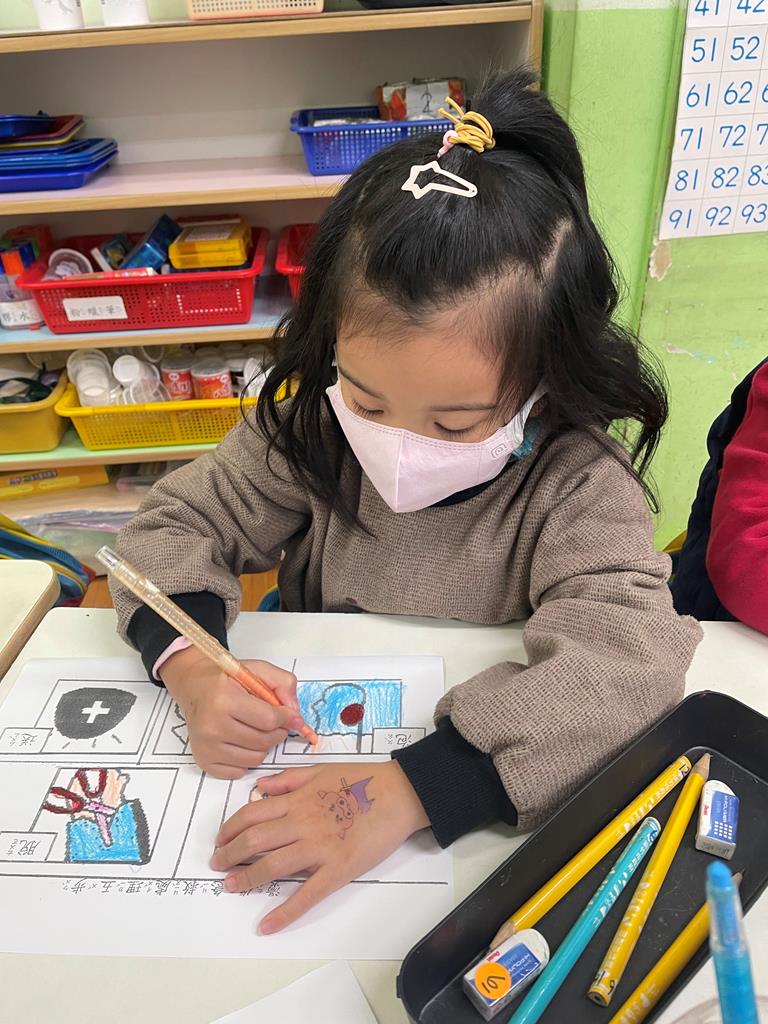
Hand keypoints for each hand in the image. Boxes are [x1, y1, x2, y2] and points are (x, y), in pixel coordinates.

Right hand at [159, 647, 301, 778]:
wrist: (195, 687)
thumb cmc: (226, 679)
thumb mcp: (257, 668)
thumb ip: (283, 683)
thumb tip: (295, 714)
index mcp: (223, 700)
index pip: (269, 719)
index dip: (286, 718)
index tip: (289, 715)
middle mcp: (211, 726)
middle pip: (264, 741)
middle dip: (277, 731)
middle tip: (273, 721)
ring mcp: (206, 746)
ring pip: (255, 758)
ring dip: (264, 746)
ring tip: (257, 729)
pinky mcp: (204, 761)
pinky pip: (240, 770)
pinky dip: (247, 759)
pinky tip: (242, 741)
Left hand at [211, 760, 429, 933]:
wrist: (399, 793)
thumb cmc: (362, 779)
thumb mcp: (320, 770)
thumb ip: (287, 779)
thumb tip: (258, 788)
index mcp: (296, 800)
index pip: (251, 815)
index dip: (230, 829)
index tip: (220, 840)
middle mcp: (301, 823)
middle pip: (254, 841)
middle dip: (229, 854)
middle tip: (217, 865)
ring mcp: (318, 848)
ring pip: (273, 865)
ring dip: (247, 879)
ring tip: (231, 886)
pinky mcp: (337, 869)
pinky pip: (306, 894)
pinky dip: (285, 912)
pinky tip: (267, 925)